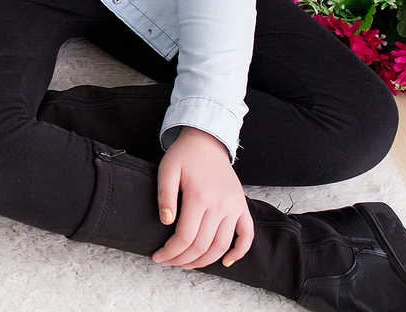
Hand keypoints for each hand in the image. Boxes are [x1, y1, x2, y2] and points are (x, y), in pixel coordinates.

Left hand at [153, 127, 253, 269]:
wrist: (207, 141)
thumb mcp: (167, 170)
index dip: (170, 252)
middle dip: (182, 259)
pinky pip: (247, 235)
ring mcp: (234, 207)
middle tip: (168, 262)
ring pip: (222, 245)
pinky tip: (226, 262)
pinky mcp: (242, 207)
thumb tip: (166, 222)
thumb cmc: (183, 156)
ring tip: (187, 264)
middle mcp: (220, 205)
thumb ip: (165, 196)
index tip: (158, 257)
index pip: (185, 237)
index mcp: (199, 197)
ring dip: (205, 261)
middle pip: (202, 245)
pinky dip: (239, 252)